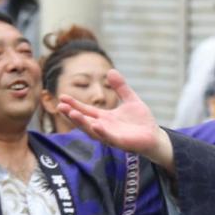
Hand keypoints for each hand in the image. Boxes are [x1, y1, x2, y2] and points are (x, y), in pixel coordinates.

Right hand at [58, 69, 173, 164]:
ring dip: (82, 123)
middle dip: (72, 114)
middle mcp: (104, 128)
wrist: (155, 137)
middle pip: (84, 121)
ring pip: (92, 131)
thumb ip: (121, 87)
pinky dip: (102, 132)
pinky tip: (96, 125)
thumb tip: (111, 71)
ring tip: (72, 114)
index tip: (62, 97)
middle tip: (60, 106)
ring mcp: (111, 136)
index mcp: (104, 118)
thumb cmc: (141, 121)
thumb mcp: (130, 100)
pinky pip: (109, 138)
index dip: (74, 104)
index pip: (86, 111)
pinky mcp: (121, 143)